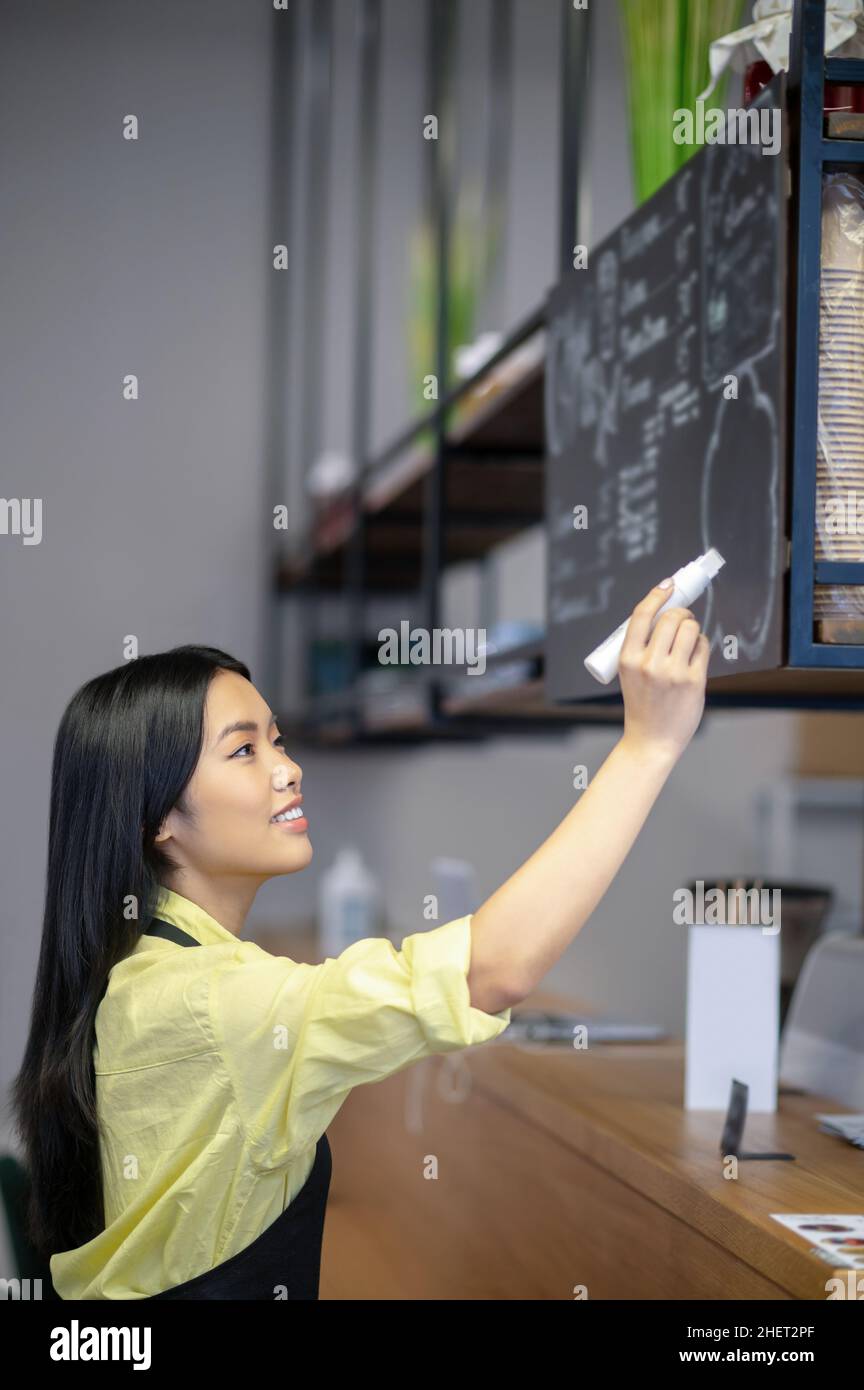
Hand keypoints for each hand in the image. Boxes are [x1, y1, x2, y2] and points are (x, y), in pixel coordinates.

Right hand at [617, 582, 709, 763]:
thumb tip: (668, 612)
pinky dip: (702, 645)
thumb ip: (643, 647)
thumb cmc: (642, 704)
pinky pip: (703, 647)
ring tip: (689, 639)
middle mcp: (649, 663)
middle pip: (671, 617)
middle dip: (681, 612)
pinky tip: (696, 654)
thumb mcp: (630, 673)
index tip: (668, 585)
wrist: (651, 740)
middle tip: (683, 618)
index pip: (642, 615)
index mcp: (628, 659)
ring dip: (693, 627)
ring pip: (691, 629)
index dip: (657, 594)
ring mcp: (673, 672)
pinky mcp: (693, 681)